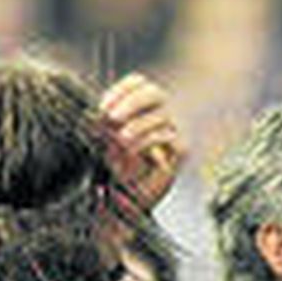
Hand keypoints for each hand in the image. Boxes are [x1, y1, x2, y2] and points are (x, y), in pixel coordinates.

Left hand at [100, 73, 185, 209]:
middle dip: (131, 102)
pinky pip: (168, 137)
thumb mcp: (110, 141)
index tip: (102, 106)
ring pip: (161, 115)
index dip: (121, 90)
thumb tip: (99, 115)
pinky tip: (133, 149)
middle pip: (153, 92)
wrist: (138, 198)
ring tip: (121, 138)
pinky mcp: (182, 148)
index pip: (138, 82)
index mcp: (146, 104)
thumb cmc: (123, 165)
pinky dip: (147, 140)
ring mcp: (175, 128)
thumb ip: (106, 125)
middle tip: (111, 118)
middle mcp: (163, 111)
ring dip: (137, 125)